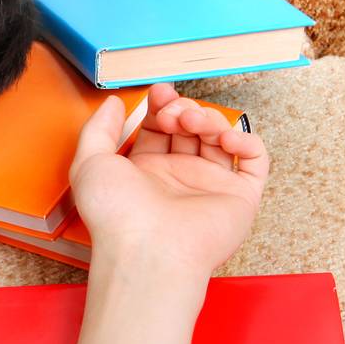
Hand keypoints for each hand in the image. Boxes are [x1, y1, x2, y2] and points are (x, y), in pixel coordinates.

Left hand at [68, 81, 270, 276]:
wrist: (148, 251)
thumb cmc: (116, 214)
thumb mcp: (90, 162)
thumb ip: (98, 129)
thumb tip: (112, 103)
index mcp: (145, 170)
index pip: (159, 127)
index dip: (160, 105)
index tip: (159, 92)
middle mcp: (178, 177)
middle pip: (190, 128)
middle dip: (182, 109)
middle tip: (171, 113)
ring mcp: (209, 186)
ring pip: (220, 138)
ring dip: (209, 119)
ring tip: (190, 122)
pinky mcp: (239, 197)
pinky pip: (254, 160)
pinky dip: (246, 140)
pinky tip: (225, 137)